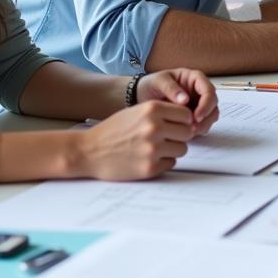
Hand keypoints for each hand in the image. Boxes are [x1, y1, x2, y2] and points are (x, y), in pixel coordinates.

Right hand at [76, 101, 197, 179]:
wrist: (88, 151)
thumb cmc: (113, 130)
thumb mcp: (137, 111)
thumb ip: (162, 113)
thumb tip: (189, 121)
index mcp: (152, 109)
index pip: (187, 115)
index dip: (182, 121)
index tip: (175, 125)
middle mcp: (154, 127)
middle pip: (187, 132)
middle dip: (179, 136)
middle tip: (166, 138)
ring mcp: (153, 149)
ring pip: (182, 149)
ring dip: (172, 149)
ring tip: (154, 148)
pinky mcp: (149, 168)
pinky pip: (171, 164)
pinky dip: (163, 162)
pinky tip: (147, 158)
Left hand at [136, 68, 218, 135]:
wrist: (141, 96)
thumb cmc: (152, 85)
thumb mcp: (159, 82)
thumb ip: (171, 88)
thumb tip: (185, 99)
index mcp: (194, 79)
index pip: (208, 90)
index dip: (206, 104)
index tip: (197, 116)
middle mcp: (199, 91)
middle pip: (213, 104)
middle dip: (206, 117)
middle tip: (193, 128)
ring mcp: (198, 104)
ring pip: (211, 115)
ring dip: (204, 125)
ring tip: (189, 133)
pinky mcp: (194, 116)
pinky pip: (203, 124)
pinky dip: (198, 130)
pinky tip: (186, 134)